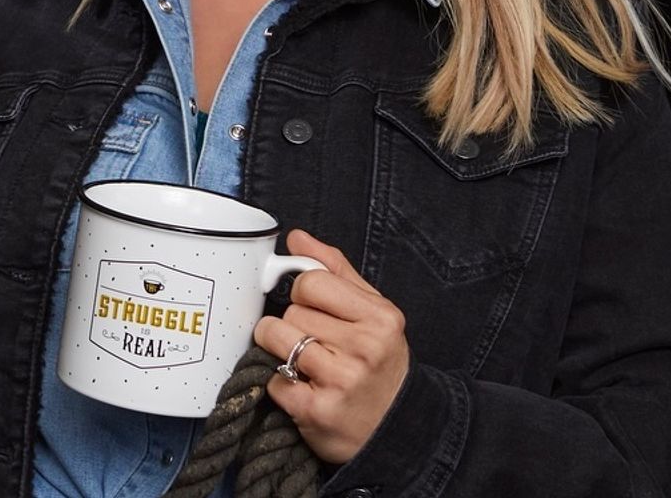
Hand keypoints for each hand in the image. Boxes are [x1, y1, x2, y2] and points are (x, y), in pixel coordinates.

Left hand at [254, 230, 409, 463]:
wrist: (398, 431)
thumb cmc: (379, 365)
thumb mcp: (373, 314)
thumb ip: (336, 271)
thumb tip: (297, 239)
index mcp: (380, 317)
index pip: (310, 282)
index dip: (304, 295)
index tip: (315, 310)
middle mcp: (364, 348)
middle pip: (291, 312)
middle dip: (295, 326)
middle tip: (320, 347)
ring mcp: (341, 381)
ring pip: (275, 339)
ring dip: (280, 351)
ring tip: (305, 364)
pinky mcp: (316, 410)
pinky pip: (272, 378)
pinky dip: (280, 384)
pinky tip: (305, 390)